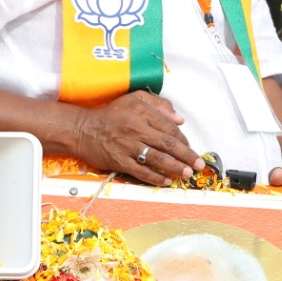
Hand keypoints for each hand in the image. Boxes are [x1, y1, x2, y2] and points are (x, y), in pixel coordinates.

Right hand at [71, 91, 202, 184]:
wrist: (82, 129)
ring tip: (187, 173)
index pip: (169, 127)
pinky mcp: (118, 160)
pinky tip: (167, 181)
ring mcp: (127, 146)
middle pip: (167, 144)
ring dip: (175, 167)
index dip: (183, 139)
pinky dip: (155, 177)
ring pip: (157, 158)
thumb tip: (180, 120)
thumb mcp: (135, 99)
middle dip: (186, 155)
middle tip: (199, 165)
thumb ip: (159, 105)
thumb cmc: (111, 114)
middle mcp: (136, 128)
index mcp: (142, 112)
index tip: (191, 148)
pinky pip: (140, 171)